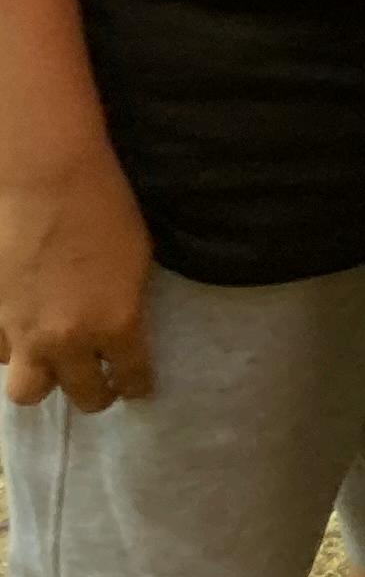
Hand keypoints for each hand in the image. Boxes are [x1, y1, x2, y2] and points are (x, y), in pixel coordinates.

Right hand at [0, 146, 154, 413]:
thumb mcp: (136, 259)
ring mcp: (22, 332)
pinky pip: (0, 354)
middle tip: (100, 386)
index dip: (136, 385)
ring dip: (45, 380)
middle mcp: (67, 339)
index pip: (130, 377)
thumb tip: (118, 329)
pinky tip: (21, 334)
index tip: (138, 388)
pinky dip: (12, 350)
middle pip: (81, 396)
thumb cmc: (104, 206)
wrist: (45, 180)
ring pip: (29, 390)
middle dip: (95, 395)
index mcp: (116, 324)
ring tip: (53, 366)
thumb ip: (125, 305)